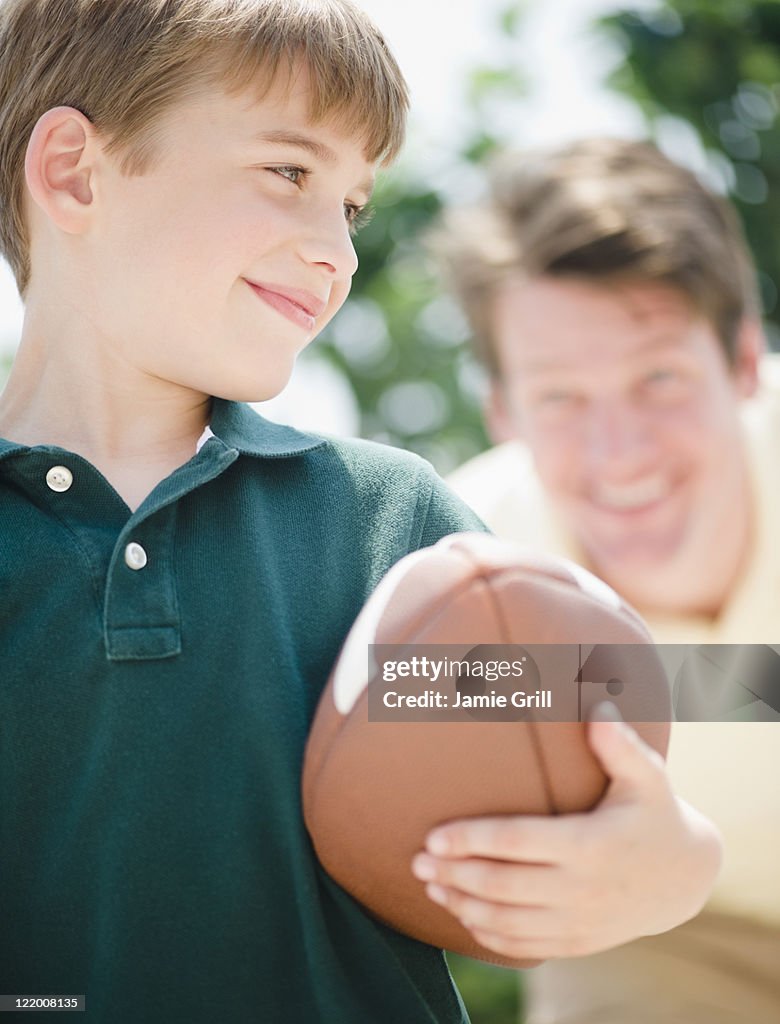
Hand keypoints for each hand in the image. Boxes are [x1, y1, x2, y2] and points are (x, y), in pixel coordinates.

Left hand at [411, 704, 722, 961]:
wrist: (683, 878)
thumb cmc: (653, 813)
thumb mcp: (647, 776)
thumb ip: (618, 744)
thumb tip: (598, 706)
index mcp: (592, 843)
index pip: (518, 842)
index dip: (472, 839)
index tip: (433, 835)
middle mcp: (583, 888)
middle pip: (503, 885)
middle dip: (455, 874)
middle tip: (416, 861)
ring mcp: (580, 921)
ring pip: (508, 920)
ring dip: (462, 904)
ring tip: (428, 885)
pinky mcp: (577, 942)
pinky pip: (524, 946)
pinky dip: (488, 933)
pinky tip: (461, 914)